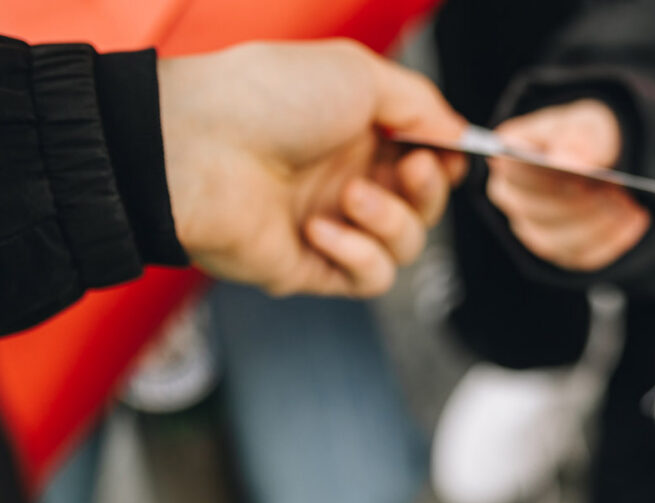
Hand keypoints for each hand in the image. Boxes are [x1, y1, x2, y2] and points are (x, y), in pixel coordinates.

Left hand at [158, 40, 468, 297]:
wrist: (196, 148)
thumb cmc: (265, 99)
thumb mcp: (359, 74)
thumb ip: (421, 103)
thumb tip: (458, 132)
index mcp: (353, 132)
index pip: (424, 160)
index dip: (444, 161)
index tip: (449, 153)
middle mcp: (344, 178)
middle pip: (424, 205)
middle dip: (427, 190)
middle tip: (408, 169)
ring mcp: (330, 224)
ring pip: (405, 245)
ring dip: (390, 221)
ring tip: (350, 195)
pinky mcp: (313, 267)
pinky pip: (371, 277)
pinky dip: (359, 255)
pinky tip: (322, 229)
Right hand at [486, 99, 650, 270]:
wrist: (608, 159)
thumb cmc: (587, 137)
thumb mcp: (588, 125)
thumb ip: (577, 139)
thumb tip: (566, 161)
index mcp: (509, 160)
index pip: (517, 174)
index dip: (550, 178)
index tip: (583, 175)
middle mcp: (514, 200)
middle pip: (538, 213)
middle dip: (580, 202)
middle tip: (613, 188)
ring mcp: (535, 231)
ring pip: (561, 242)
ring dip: (599, 223)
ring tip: (626, 201)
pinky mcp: (563, 253)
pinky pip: (585, 257)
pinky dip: (614, 239)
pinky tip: (634, 217)